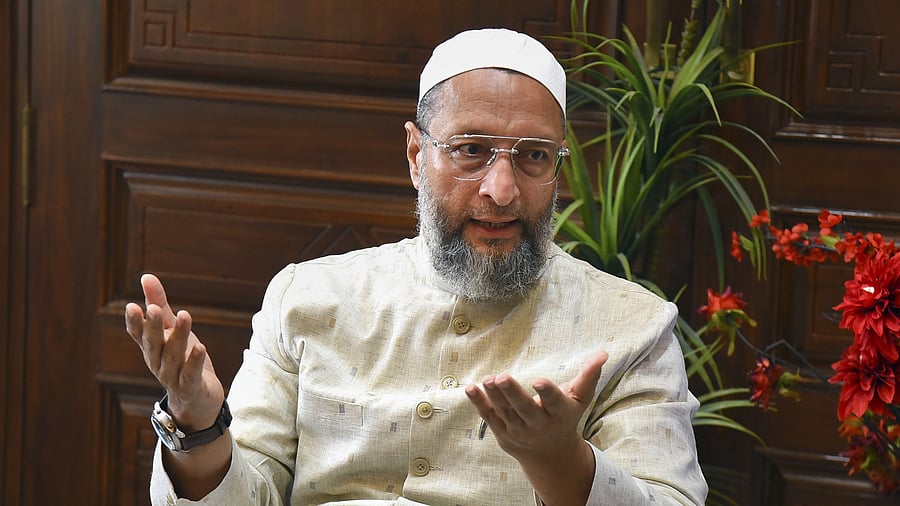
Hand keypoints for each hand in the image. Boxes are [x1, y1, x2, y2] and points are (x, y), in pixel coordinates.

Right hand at [124, 274, 224, 430]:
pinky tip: (200, 347)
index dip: (134, 322)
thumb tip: (146, 277)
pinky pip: (191, 374)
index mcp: (151, 348)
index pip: (138, 334)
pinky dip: (194, 361)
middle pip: (153, 343)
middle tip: (153, 308)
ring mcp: (173, 376)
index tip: (132, 306)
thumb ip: (160, 304)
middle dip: (153, 326)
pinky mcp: (190, 387)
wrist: (197, 399)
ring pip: (173, 355)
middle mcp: (157, 362)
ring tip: (185, 315)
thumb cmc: (182, 359)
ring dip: (178, 336)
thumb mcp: (172, 329)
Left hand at [464, 350, 607, 504]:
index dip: (547, 393)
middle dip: (513, 394)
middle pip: (524, 409)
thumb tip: (603, 352)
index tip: (539, 381)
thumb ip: (589, 376)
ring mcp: (518, 430)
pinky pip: (489, 417)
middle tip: (502, 377)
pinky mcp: (502, 432)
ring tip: (488, 379)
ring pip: (505, 412)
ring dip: (494, 396)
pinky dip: (479, 403)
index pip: (553, 403)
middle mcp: (538, 425)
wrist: (549, 455)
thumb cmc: (564, 417)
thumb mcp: (580, 399)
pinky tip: (470, 388)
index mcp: (559, 414)